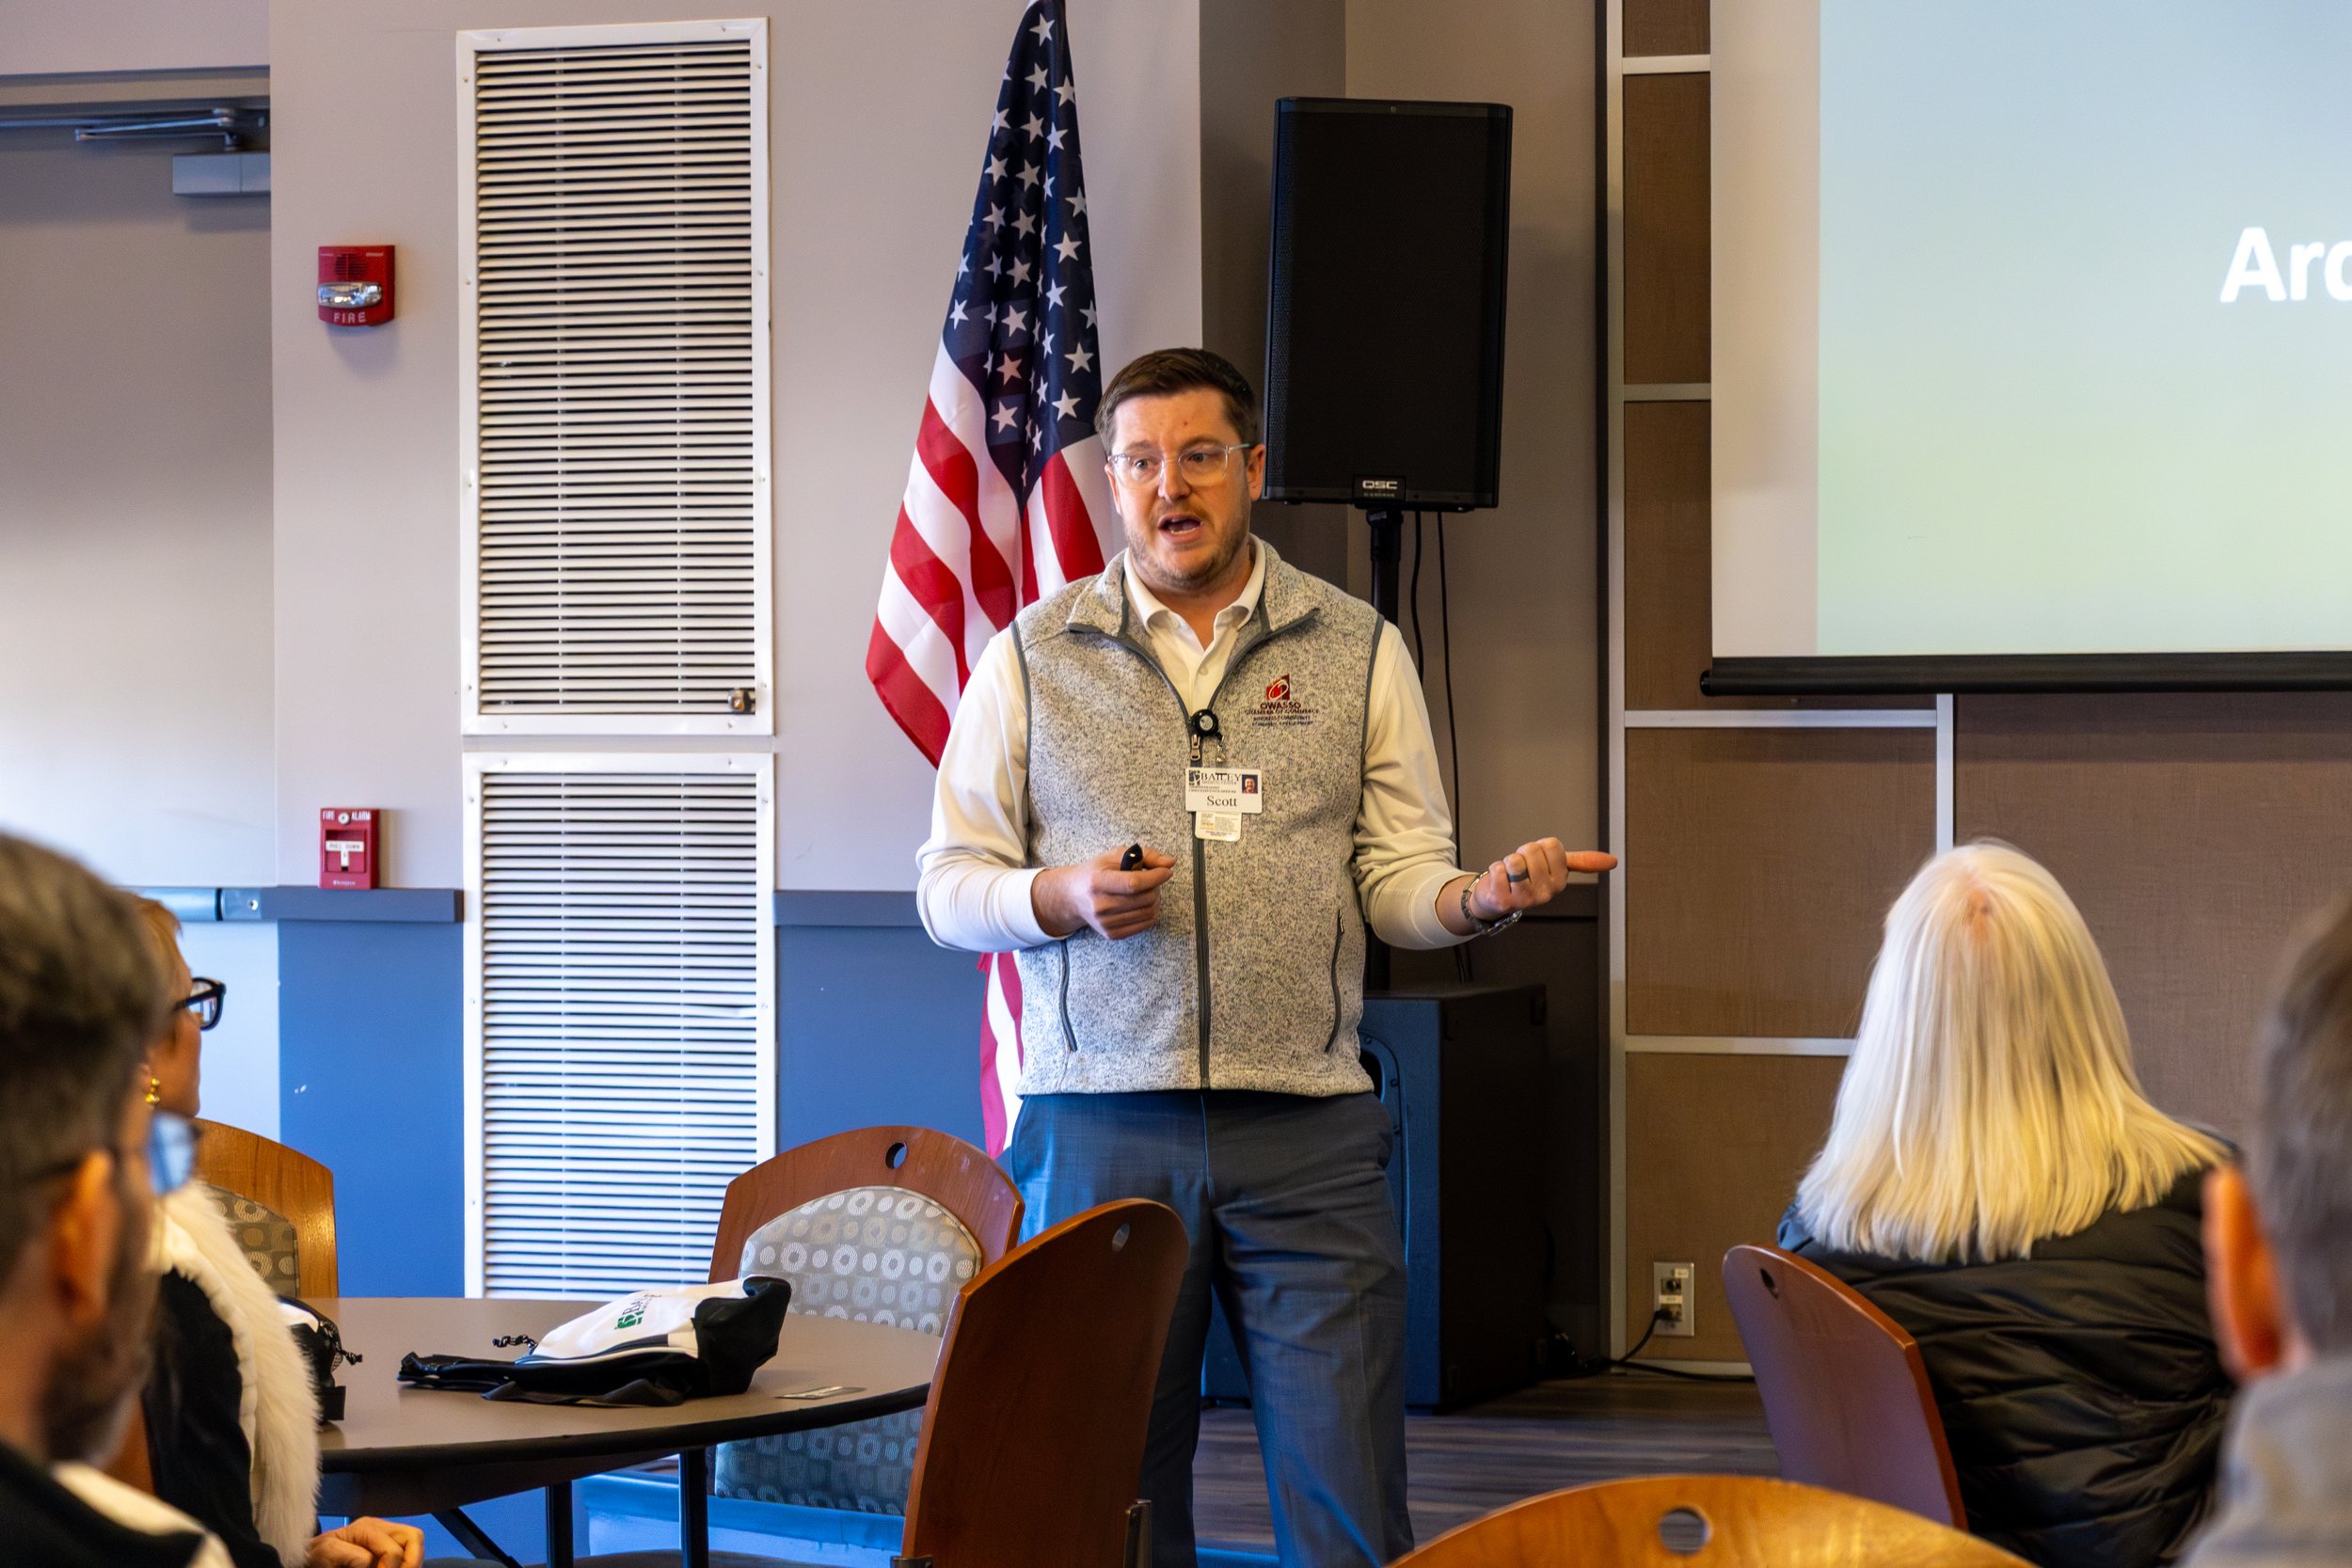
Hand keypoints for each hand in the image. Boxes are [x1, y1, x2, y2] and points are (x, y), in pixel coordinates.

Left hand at [309, 1518, 422, 1567]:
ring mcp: (385, 1537)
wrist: (311, 1558)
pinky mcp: (386, 1547)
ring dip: (410, 1562)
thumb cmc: (315, 1555)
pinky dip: (405, 1562)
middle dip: (411, 1561)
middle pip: (414, 1537)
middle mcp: (381, 1528)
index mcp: (366, 1528)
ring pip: (416, 1544)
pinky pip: (408, 1552)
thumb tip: (370, 1561)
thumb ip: (349, 1554)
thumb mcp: (327, 1552)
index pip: (394, 1549)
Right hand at [1032, 844, 1177, 940]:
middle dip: (1156, 887)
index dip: (1155, 877)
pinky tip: (1143, 903)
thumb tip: (1169, 862)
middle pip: (1144, 898)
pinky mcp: (1112, 934)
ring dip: (1155, 899)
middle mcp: (1100, 906)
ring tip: (1146, 890)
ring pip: (1149, 912)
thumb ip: (1145, 856)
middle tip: (1152, 879)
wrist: (1074, 896)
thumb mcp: (1115, 856)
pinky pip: (1145, 924)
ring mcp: (1105, 923)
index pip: (1133, 883)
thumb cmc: (1096, 873)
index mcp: (1097, 882)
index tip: (1165, 872)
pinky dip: (1151, 912)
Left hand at [1454, 838, 1617, 928]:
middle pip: (1532, 850)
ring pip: (1515, 860)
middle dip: (1522, 854)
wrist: (1496, 899)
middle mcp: (1546, 893)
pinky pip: (1498, 869)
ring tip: (1509, 875)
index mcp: (1560, 881)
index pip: (1551, 845)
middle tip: (1520, 869)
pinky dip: (1494, 870)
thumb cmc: (1526, 879)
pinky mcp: (1503, 901)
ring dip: (1507, 862)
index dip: (1539, 848)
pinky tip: (1499, 882)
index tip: (1536, 861)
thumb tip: (1614, 861)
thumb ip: (1583, 862)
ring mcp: (1525, 899)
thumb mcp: (1557, 867)